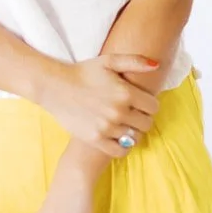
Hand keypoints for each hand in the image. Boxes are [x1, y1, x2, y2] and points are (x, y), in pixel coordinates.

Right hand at [38, 54, 159, 157]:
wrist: (55, 86)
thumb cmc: (84, 72)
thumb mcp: (109, 61)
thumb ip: (135, 61)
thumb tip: (157, 65)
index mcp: (125, 92)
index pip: (153, 107)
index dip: (149, 105)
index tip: (141, 103)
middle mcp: (118, 111)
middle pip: (146, 124)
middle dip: (142, 119)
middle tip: (132, 114)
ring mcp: (106, 127)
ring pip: (135, 138)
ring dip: (132, 132)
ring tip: (124, 124)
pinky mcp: (95, 139)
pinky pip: (120, 151)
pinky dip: (123, 146)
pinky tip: (117, 137)